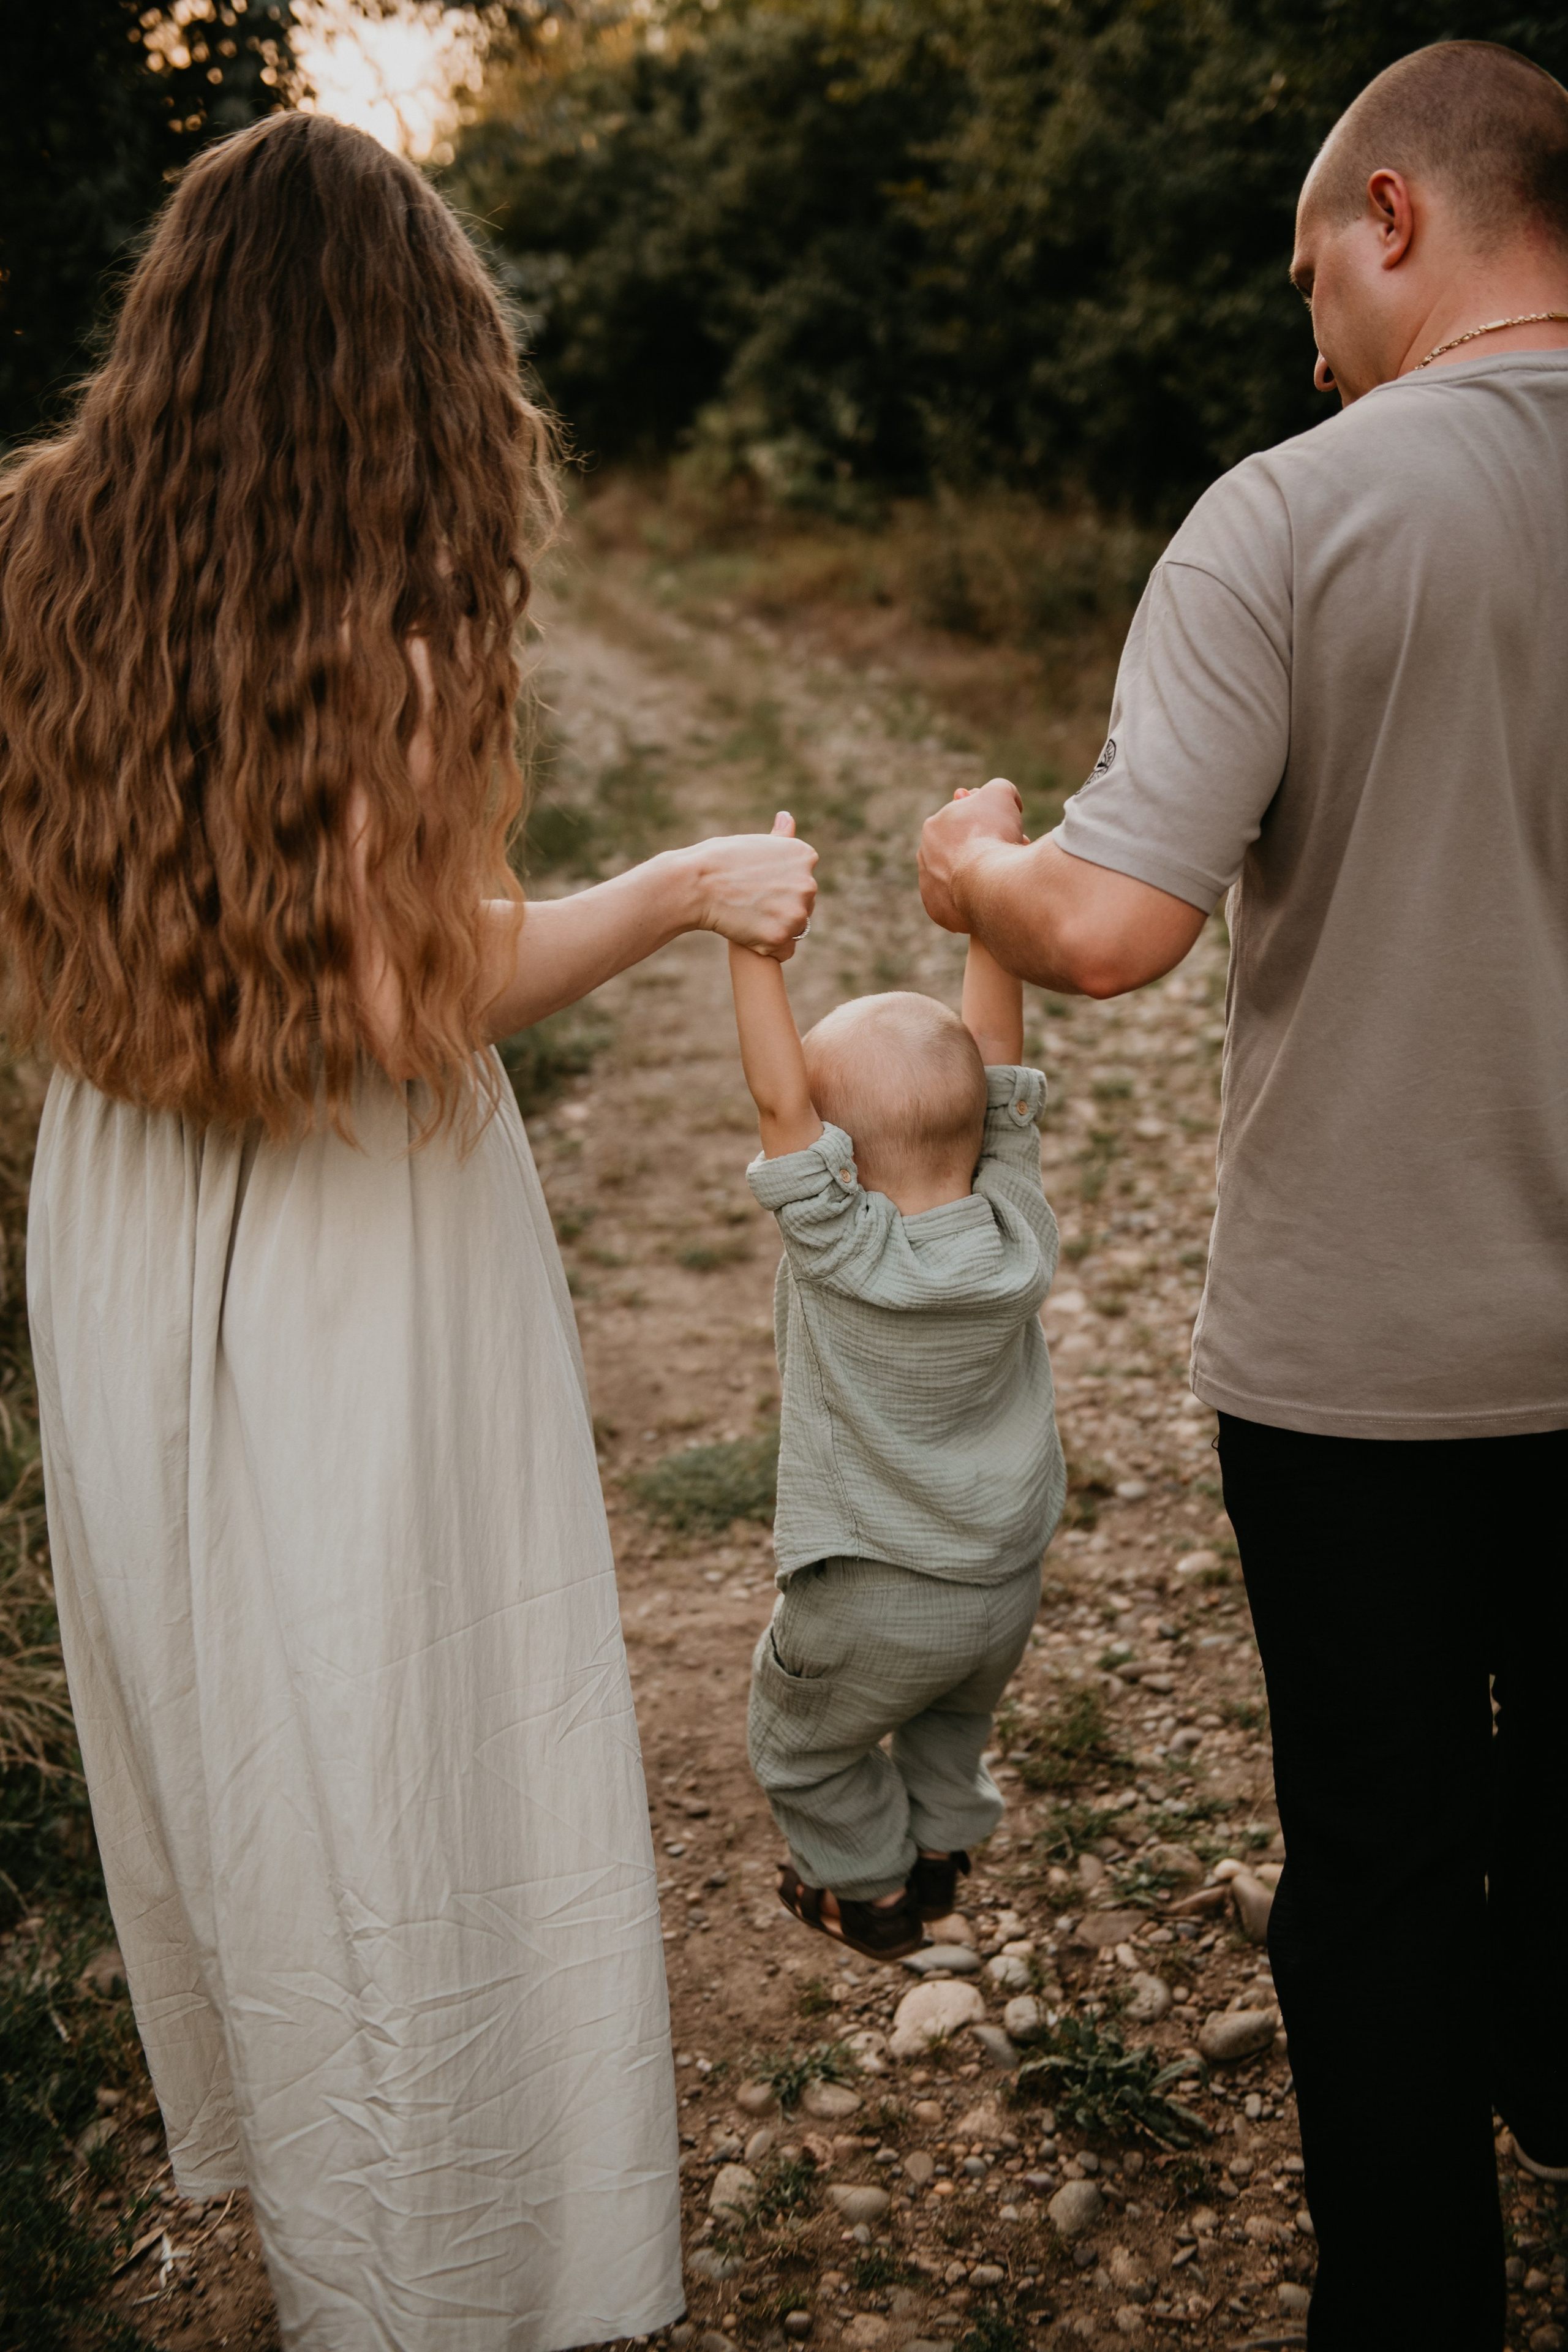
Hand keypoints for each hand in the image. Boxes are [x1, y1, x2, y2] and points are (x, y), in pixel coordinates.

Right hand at [686, 812, 817, 959]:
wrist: (695, 884)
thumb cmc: (719, 860)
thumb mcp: (755, 843)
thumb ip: (779, 838)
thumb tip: (787, 818)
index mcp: (804, 856)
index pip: (803, 878)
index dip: (779, 884)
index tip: (757, 883)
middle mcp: (808, 883)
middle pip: (803, 904)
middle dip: (782, 906)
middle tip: (750, 902)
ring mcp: (796, 912)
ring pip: (795, 927)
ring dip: (777, 927)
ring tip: (748, 917)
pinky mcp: (781, 936)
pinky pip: (785, 949)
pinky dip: (769, 946)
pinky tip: (750, 934)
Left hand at [918, 777, 1025, 931]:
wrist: (989, 882)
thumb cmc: (993, 835)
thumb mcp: (1002, 795)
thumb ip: (1001, 789)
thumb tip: (1009, 802)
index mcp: (934, 826)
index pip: (964, 823)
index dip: (988, 824)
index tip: (1004, 831)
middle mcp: (924, 856)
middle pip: (960, 851)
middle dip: (982, 851)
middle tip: (1005, 855)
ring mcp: (927, 885)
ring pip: (958, 878)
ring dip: (978, 876)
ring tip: (1001, 878)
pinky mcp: (936, 911)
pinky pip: (957, 904)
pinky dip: (974, 900)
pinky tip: (991, 898)